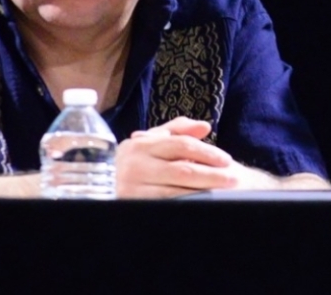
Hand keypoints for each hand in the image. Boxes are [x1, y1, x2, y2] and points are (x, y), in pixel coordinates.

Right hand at [115, 116, 277, 197]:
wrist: (97, 182)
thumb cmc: (133, 159)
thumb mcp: (151, 140)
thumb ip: (178, 130)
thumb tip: (205, 127)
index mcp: (144, 144)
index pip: (181, 145)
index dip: (207, 152)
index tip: (227, 160)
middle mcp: (137, 165)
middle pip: (182, 169)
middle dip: (211, 175)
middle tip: (233, 178)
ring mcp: (133, 187)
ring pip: (175, 191)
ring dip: (203, 192)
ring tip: (224, 192)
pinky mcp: (133, 204)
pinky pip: (164, 205)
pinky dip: (185, 204)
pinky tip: (201, 204)